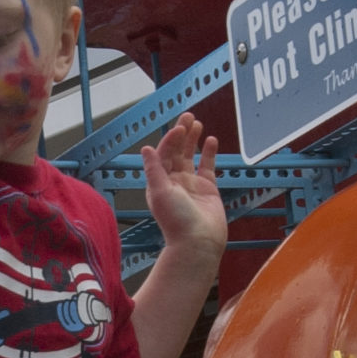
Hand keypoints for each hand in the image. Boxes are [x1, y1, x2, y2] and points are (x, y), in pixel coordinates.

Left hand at [140, 112, 224, 253]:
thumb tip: (145, 148)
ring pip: (191, 156)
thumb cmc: (177, 221)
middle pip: (176, 151)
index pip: (163, 154)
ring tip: (198, 123)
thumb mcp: (160, 193)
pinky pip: (207, 166)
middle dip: (181, 134)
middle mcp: (174, 181)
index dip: (170, 140)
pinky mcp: (208, 189)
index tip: (179, 128)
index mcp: (159, 182)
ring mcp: (191, 184)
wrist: (198, 242)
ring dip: (193, 139)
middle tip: (188, 115)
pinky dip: (209, 153)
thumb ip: (154, 169)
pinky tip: (211, 140)